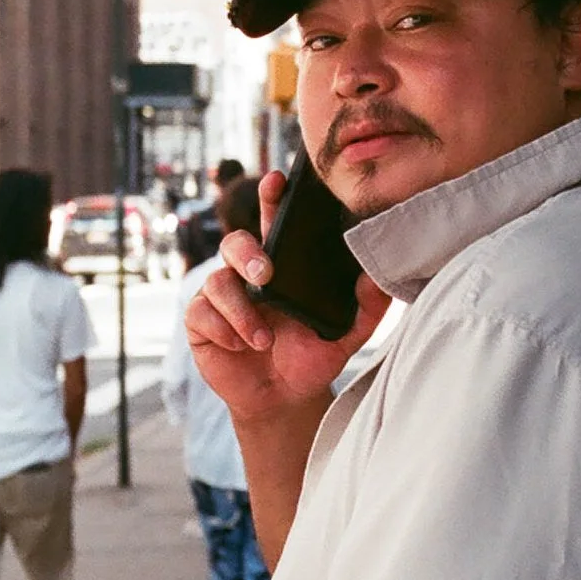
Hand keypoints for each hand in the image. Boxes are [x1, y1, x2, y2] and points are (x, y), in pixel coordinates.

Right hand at [186, 169, 391, 428]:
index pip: (273, 224)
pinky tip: (240, 346)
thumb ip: (365, 306)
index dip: (271, 199)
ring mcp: (221, 297)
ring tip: (262, 339)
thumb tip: (378, 278)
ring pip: (217, 282)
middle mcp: (246, 275)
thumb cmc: (311, 356)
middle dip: (248, 253)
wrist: (284, 399)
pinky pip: (202, 314)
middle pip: (235, 242)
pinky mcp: (202, 323)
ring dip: (241, 311)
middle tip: (266, 275)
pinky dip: (223, 330)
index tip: (278, 180)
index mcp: (281, 267)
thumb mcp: (346, 333)